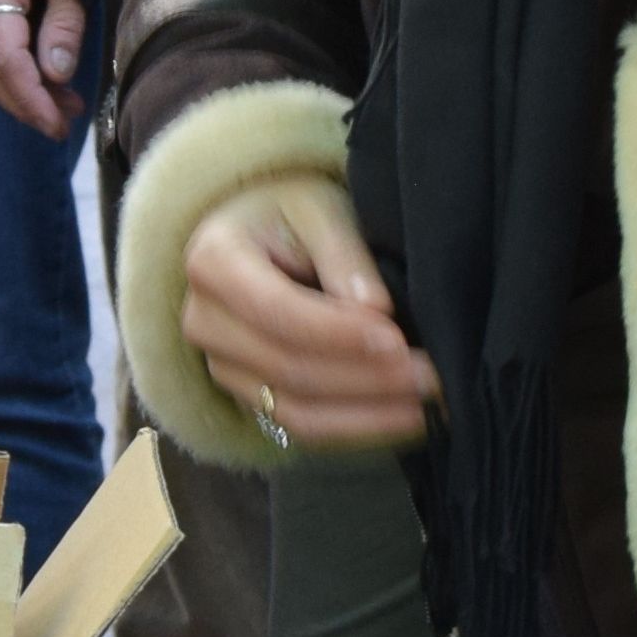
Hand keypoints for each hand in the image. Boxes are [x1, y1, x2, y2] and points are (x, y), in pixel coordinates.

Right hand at [0, 0, 91, 137]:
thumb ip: (64, 22)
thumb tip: (57, 74)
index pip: (2, 53)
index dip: (28, 94)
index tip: (57, 122)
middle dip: (24, 103)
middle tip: (63, 124)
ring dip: (24, 95)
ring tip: (67, 109)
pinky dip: (21, 78)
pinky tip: (53, 89)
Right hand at [181, 175, 437, 451]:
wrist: (259, 233)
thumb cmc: (292, 212)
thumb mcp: (320, 208)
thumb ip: (344, 253)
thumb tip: (377, 310)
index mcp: (212, 262)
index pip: (274, 310)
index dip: (336, 332)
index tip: (394, 339)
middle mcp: (205, 322)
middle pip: (286, 367)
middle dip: (364, 378)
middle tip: (431, 376)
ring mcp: (222, 366)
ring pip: (294, 410)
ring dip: (366, 414)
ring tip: (427, 405)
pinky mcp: (248, 395)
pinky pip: (301, 427)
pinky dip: (355, 428)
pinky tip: (405, 418)